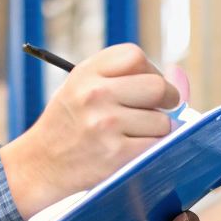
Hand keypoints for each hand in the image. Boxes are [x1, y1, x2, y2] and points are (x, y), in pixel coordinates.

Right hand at [1, 44, 179, 218]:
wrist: (39, 164)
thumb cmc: (69, 124)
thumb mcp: (84, 87)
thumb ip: (128, 77)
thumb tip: (181, 73)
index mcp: (86, 73)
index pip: (135, 56)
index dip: (149, 70)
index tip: (146, 85)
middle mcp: (95, 94)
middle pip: (157, 86)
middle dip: (166, 99)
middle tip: (157, 109)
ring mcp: (105, 125)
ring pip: (162, 120)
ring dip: (157, 130)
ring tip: (135, 134)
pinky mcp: (115, 154)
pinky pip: (156, 145)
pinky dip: (153, 149)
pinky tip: (135, 149)